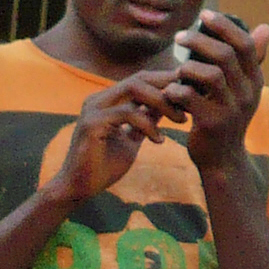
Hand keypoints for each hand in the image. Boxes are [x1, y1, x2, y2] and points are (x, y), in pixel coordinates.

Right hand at [40, 68, 181, 210]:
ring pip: (134, 90)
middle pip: (139, 79)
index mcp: (107, 101)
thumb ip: (146, 120)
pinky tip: (159, 140)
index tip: (190, 91)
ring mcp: (93, 109)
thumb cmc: (103, 166)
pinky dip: (148, 125)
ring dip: (162, 103)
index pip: (140, 80)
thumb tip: (167, 105)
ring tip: (180, 119)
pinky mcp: (92, 124)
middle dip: (167, 87)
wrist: (78, 189)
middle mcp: (98, 100)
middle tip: (190, 101)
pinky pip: (127, 114)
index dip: (165, 82)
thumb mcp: (132, 139)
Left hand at [164, 9, 268, 176]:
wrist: (222, 160)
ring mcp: (231, 110)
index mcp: (255, 81)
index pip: (245, 44)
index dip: (224, 26)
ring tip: (177, 70)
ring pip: (209, 74)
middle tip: (179, 37)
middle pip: (225, 55)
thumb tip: (266, 27)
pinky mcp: (212, 124)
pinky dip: (175, 90)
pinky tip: (170, 92)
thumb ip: (250, 60)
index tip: (204, 14)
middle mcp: (248, 94)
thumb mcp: (243, 89)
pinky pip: (189, 97)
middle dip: (199, 40)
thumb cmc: (227, 117)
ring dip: (187, 67)